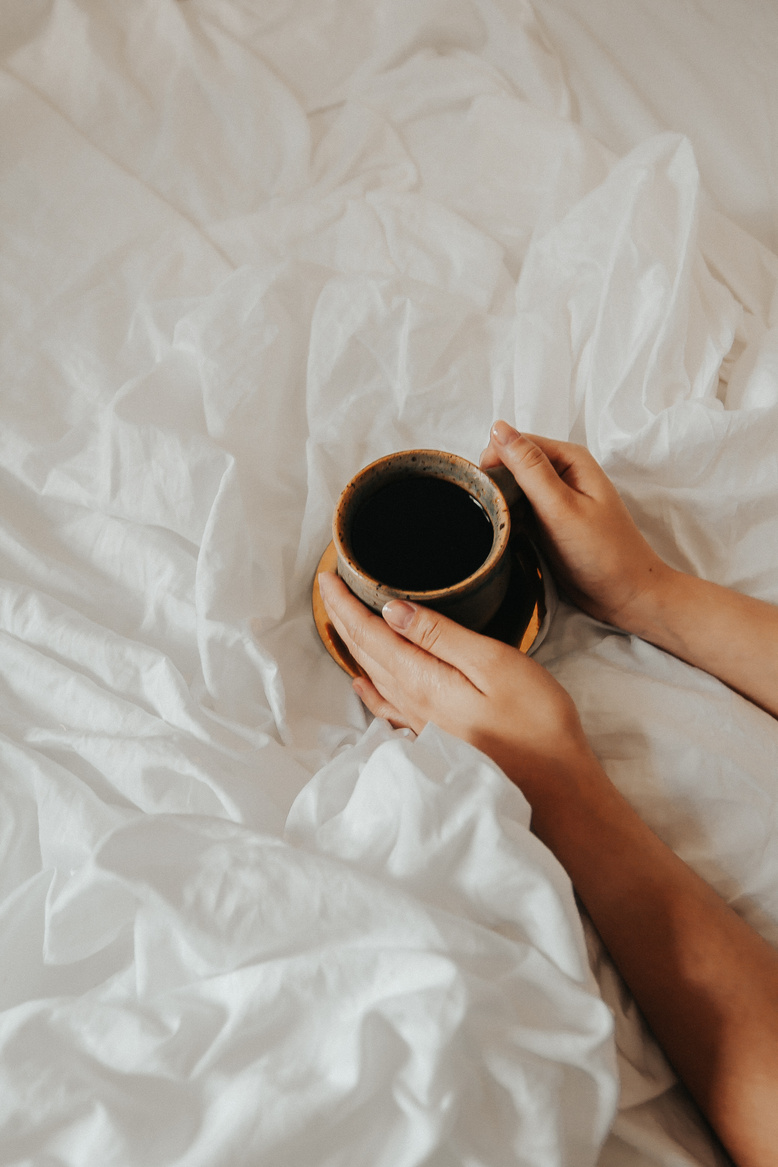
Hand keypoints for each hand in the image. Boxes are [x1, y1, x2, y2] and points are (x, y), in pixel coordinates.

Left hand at [318, 571, 607, 832]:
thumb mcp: (494, 664)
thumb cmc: (536, 723)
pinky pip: (388, 706)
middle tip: (328, 589)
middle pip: (366, 655)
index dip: (345, 605)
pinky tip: (364, 685)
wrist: (555, 790)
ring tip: (341, 624)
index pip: (369, 635)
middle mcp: (413, 705)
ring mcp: (422, 725)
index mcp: (423, 681)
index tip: (327, 578)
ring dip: (354, 648)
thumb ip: (441, 636)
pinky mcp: (436, 738)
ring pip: (374, 677)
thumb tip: (392, 610)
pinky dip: (370, 688)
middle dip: (343, 620)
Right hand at [481, 421, 671, 630]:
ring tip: (500, 527)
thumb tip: (498, 428)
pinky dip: (509, 520)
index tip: (486, 491)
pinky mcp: (549, 522)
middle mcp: (563, 473)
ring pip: (512, 489)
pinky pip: (518, 511)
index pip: (515, 442)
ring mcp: (555, 498)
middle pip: (511, 464)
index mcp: (570, 459)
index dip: (494, 462)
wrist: (627, 595)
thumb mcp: (561, 507)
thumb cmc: (603, 552)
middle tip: (495, 515)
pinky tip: (506, 535)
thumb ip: (529, 467)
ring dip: (501, 504)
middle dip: (496, 484)